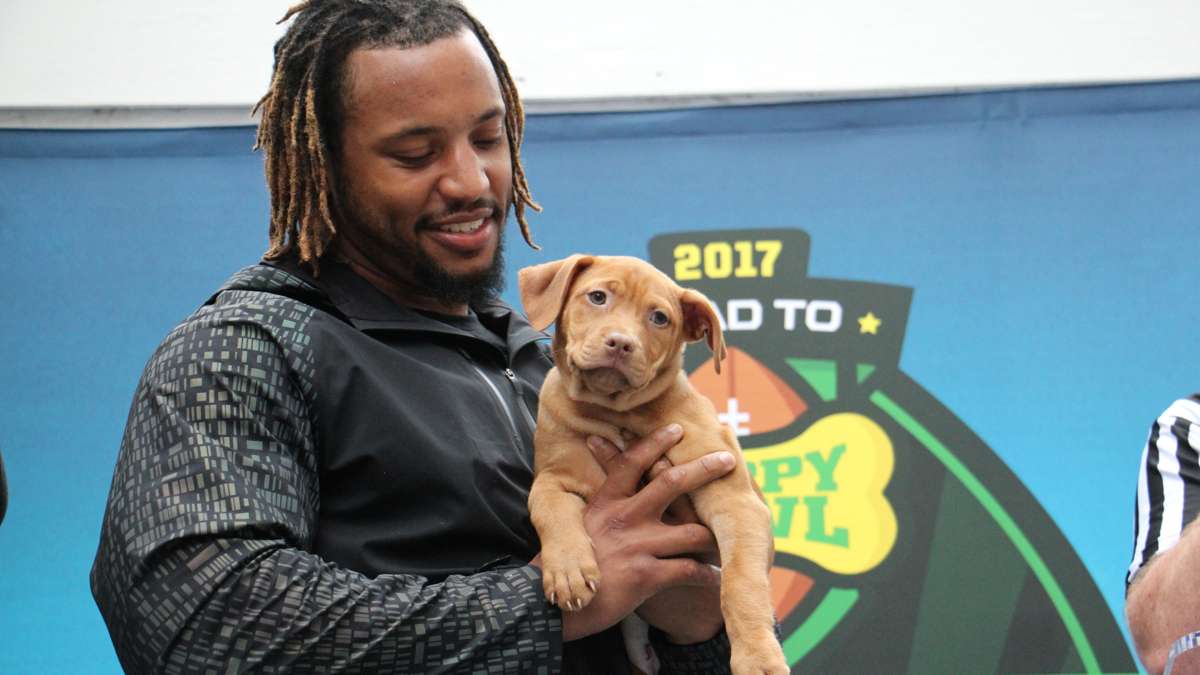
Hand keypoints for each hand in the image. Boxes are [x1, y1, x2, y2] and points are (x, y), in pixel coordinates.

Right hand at [572, 427, 732, 643]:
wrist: (559, 606)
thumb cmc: (576, 562)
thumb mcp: (584, 522)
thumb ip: (605, 499)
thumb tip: (603, 466)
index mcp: (607, 502)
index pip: (633, 462)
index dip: (657, 442)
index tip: (678, 428)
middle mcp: (624, 518)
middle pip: (672, 483)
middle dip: (704, 468)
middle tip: (728, 461)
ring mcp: (636, 546)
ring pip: (692, 531)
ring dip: (714, 537)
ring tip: (728, 539)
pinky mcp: (645, 576)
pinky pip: (689, 570)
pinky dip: (707, 575)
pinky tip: (716, 578)